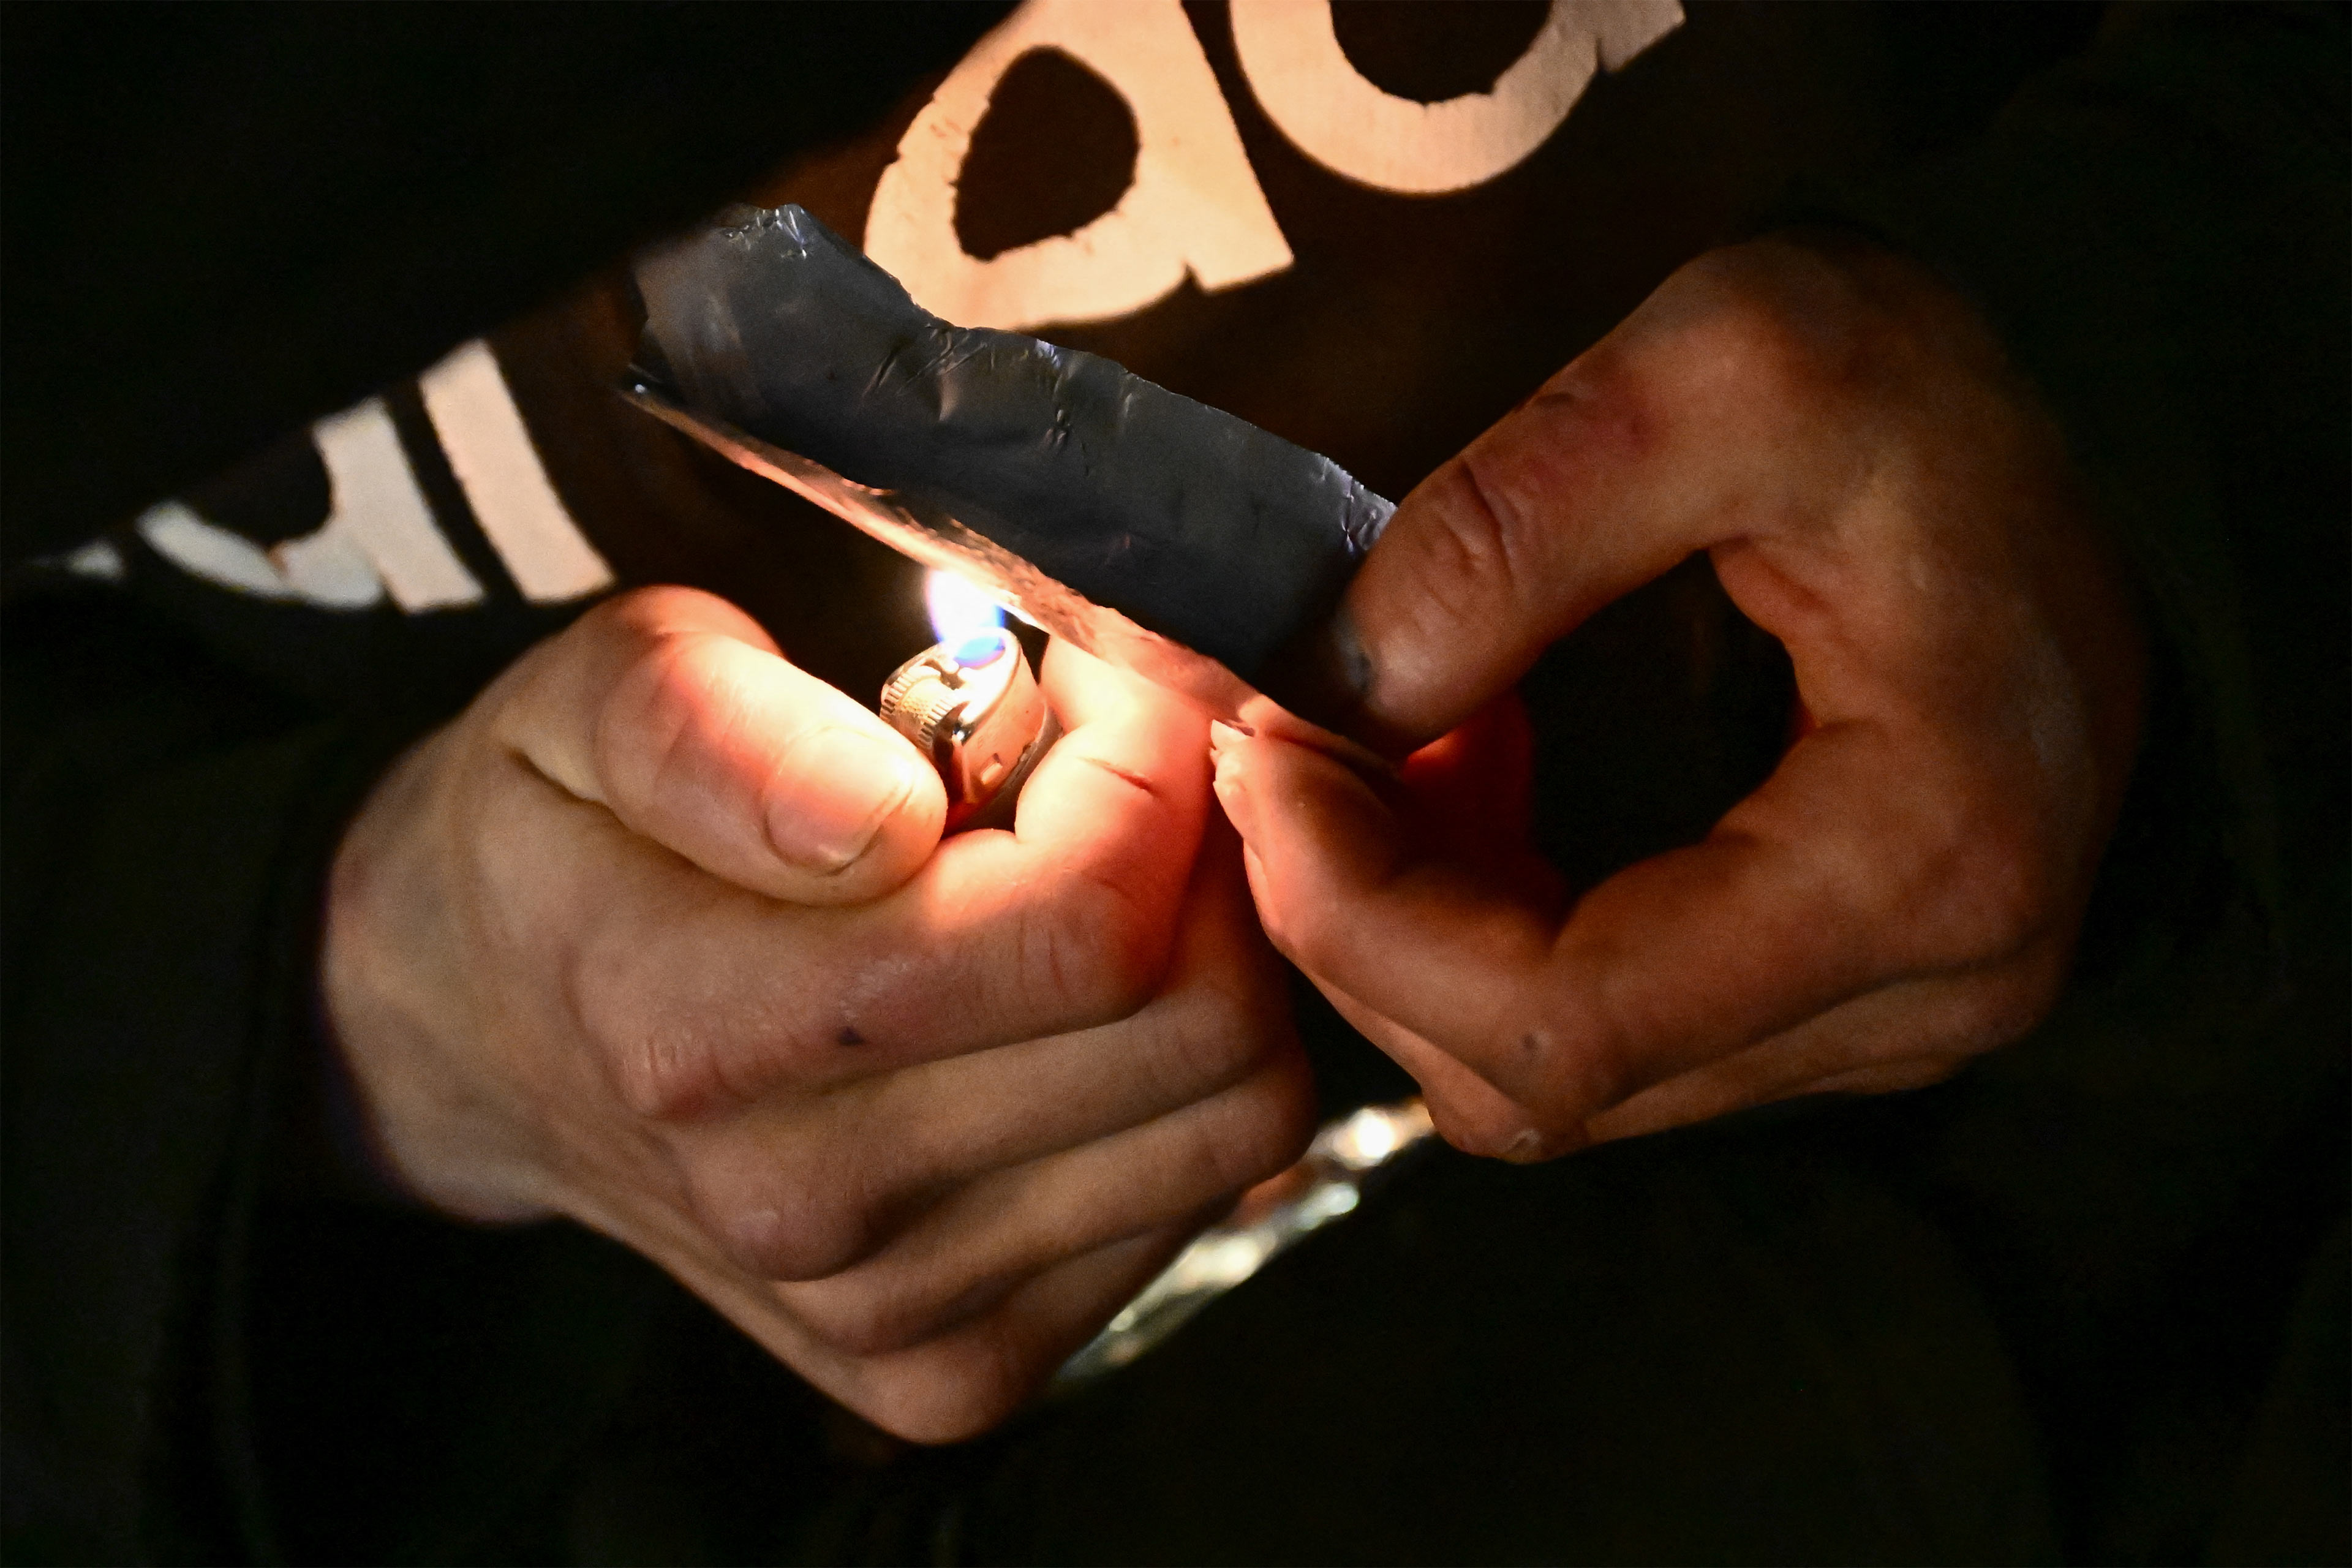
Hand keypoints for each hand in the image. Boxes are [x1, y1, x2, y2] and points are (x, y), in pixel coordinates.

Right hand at [322, 586, 1311, 1440]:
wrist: (482, 1034)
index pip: (1081, 926)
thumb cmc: (565, 832)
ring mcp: (885, 1314)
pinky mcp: (952, 1368)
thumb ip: (717, 729)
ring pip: (1236, 1119)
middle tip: (1108, 778)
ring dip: (1213, 965)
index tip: (1096, 692)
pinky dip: (1180, 1083)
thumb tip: (885, 818)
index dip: (1146, 770)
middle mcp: (799, 1208)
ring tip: (1090, 885)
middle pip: (1198, 1029)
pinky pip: (1202, 1199)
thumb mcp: (589, 698)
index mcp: (694, 1028)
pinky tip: (1068, 1011)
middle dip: (1204, 860)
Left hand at [1216, 235, 2145, 1158]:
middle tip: (1285, 744)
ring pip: (1550, 1077)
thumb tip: (1336, 687)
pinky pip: (1598, 1029)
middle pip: (1540, 1082)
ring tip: (1371, 751)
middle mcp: (1922, 994)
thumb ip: (1516, 522)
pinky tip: (1457, 787)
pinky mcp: (1831, 995)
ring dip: (1411, 931)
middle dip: (1360, 927)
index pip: (1567, 1026)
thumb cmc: (1926, 390)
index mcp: (1924, 864)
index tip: (1271, 753)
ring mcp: (1883, 1015)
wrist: (2080, 434)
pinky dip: (1478, 929)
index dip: (1363, 922)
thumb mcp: (1730, 363)